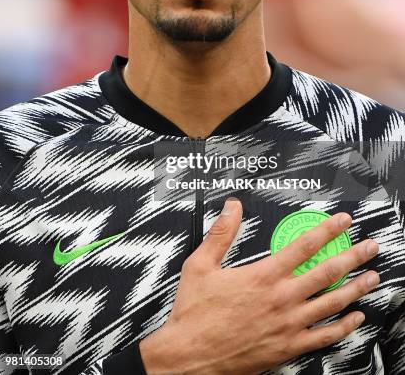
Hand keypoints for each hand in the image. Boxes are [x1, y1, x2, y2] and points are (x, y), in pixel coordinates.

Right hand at [140, 199, 378, 373]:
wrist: (190, 355)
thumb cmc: (195, 313)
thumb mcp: (201, 264)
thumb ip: (221, 233)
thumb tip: (232, 207)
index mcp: (263, 275)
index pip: (304, 245)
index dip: (327, 230)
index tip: (343, 221)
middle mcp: (281, 298)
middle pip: (327, 272)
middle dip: (353, 256)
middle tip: (370, 247)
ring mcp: (288, 324)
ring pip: (332, 303)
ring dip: (356, 288)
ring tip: (373, 277)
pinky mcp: (288, 347)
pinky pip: (324, 336)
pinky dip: (344, 327)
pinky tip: (356, 318)